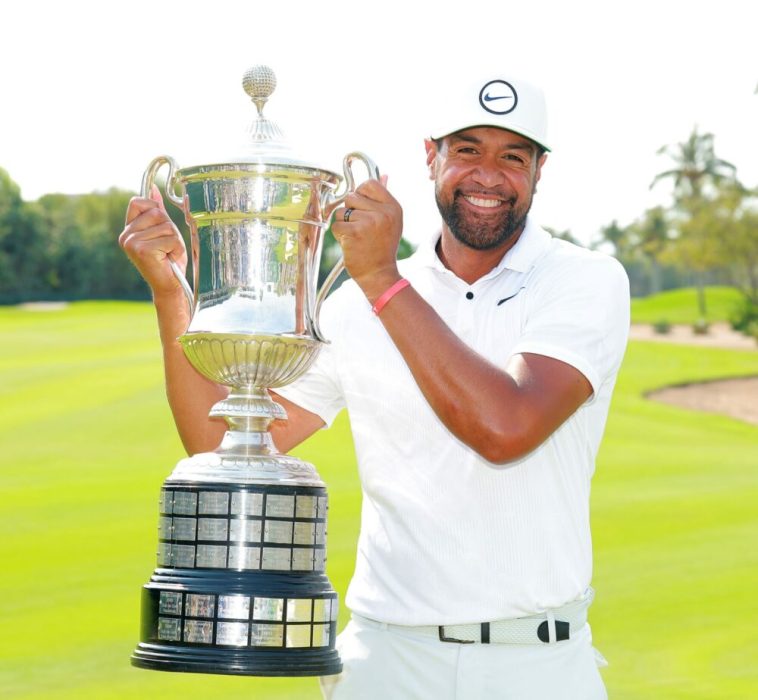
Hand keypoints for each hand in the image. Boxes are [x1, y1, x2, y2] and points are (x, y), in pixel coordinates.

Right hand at [118, 185, 187, 300]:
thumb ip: (157, 211)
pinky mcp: (142, 250)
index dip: (155, 210)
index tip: (161, 228)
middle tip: (167, 247)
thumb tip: (153, 188)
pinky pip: (170, 238)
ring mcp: (131, 242)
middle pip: (157, 213)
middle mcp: (125, 235)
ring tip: (169, 254)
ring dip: (175, 240)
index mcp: (128, 230)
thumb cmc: (169, 261)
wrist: (170, 287)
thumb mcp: (164, 232)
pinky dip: (176, 249)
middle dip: (170, 229)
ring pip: (166, 225)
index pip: (138, 202)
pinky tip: (169, 260)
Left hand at [330, 176, 403, 301]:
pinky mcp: (355, 232)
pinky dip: (339, 235)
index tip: (362, 209)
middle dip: (350, 211)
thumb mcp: (390, 221)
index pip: (370, 183)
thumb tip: (384, 175)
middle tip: (360, 227)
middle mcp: (383, 212)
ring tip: (356, 236)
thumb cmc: (382, 248)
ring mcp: (369, 222)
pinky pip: (336, 224)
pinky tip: (350, 243)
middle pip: (352, 196)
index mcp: (393, 207)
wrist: (379, 274)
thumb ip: (384, 199)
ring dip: (344, 224)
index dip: (360, 194)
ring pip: (341, 211)